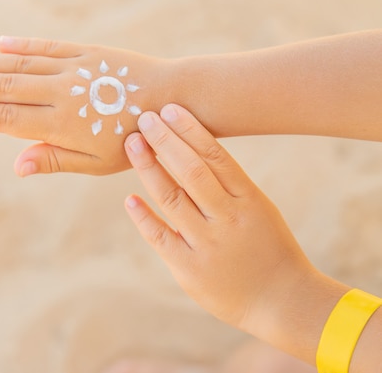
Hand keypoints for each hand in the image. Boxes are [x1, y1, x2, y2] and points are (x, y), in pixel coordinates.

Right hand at [0, 36, 174, 175]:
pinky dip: (22, 46)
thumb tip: (16, 166)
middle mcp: (61, 95)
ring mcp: (72, 71)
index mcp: (61, 127)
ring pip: (20, 65)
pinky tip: (0, 45)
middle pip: (6, 88)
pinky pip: (47, 48)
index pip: (7, 119)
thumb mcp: (97, 163)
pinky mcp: (87, 54)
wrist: (172, 101)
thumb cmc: (134, 140)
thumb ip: (55, 160)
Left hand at [124, 104, 316, 331]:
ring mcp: (208, 245)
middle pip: (191, 171)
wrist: (282, 302)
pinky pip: (161, 237)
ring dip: (149, 167)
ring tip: (132, 144)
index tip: (169, 109)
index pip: (216, 156)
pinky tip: (130, 198)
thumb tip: (187, 152)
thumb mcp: (258, 209)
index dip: (190, 130)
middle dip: (165, 140)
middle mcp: (228, 219)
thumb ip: (227, 186)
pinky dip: (144, 217)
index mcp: (249, 200)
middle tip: (144, 118)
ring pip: (172, 197)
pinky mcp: (190, 269)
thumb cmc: (269, 248)